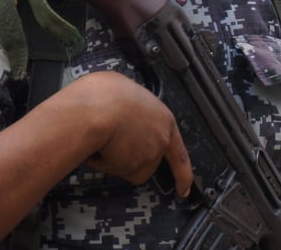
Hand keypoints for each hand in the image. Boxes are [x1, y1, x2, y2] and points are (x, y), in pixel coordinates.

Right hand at [63, 71, 192, 196]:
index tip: (184, 189)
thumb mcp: (127, 92)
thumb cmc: (107, 94)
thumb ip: (132, 109)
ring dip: (113, 158)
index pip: (179, 154)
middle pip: (146, 161)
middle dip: (128, 157)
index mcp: (165, 120)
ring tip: (101, 137)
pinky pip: (111, 168)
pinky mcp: (131, 167)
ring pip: (127, 166)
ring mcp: (147, 156)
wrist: (97, 110)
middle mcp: (160, 141)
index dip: (183, 174)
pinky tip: (96, 146)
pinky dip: (102, 162)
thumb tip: (123, 111)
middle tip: (111, 140)